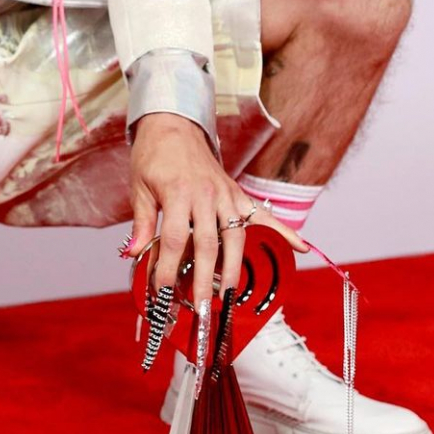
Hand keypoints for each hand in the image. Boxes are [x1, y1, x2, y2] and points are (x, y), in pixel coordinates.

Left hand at [128, 113, 308, 306]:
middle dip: (205, 280)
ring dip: (233, 269)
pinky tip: (301, 247)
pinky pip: (263, 214)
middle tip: (202, 308)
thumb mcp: (139, 187)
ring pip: (235, 237)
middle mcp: (206, 195)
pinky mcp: (237, 193)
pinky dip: (284, 230)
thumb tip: (132, 253)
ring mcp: (226, 194)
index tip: (163, 291)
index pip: (175, 239)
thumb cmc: (154, 156)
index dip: (168, 268)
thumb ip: (141, 222)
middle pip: (209, 245)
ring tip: (228, 295)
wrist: (173, 125)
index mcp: (178, 193)